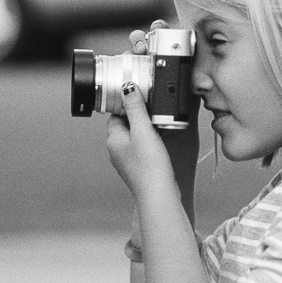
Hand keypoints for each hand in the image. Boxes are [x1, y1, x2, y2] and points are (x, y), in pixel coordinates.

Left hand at [127, 20, 200, 179]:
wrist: (160, 198)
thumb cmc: (150, 167)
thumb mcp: (143, 131)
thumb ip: (136, 108)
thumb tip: (127, 86)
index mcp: (114, 138)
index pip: (116, 109)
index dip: (127, 96)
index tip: (139, 84)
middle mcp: (118, 149)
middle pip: (127, 119)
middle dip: (139, 108)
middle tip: (153, 96)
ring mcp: (129, 159)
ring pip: (137, 132)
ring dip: (148, 121)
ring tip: (162, 111)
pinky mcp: (142, 166)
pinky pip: (146, 144)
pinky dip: (154, 135)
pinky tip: (167, 132)